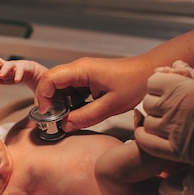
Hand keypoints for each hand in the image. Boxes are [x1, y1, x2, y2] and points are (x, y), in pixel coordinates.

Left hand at [0, 56, 46, 89]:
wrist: (30, 71)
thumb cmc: (14, 74)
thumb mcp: (4, 80)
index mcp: (0, 67)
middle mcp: (6, 64)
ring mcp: (15, 65)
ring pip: (8, 65)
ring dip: (4, 70)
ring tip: (0, 76)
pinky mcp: (24, 67)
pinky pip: (20, 70)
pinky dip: (18, 75)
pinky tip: (16, 80)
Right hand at [34, 57, 150, 131]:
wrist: (150, 73)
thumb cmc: (135, 82)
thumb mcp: (110, 105)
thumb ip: (85, 117)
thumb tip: (65, 125)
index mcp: (82, 70)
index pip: (49, 78)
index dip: (43, 96)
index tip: (46, 113)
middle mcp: (79, 69)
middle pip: (51, 82)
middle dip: (49, 101)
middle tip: (55, 119)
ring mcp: (83, 74)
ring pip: (60, 88)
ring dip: (60, 103)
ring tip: (68, 117)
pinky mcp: (88, 80)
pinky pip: (71, 91)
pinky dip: (70, 102)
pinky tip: (78, 112)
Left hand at [135, 61, 193, 171]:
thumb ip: (191, 73)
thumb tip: (174, 65)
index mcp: (183, 88)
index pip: (152, 82)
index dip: (159, 84)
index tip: (168, 90)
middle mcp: (174, 108)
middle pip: (147, 101)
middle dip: (156, 101)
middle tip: (169, 106)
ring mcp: (172, 130)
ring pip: (146, 121)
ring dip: (153, 120)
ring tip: (166, 121)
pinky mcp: (175, 151)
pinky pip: (146, 142)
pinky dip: (144, 137)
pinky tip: (152, 134)